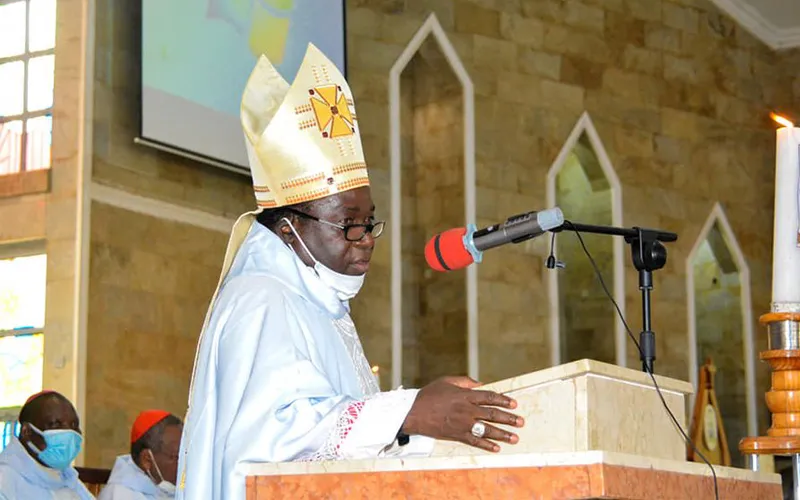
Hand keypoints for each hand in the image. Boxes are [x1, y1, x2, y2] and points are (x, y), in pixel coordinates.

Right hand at [401, 376, 523, 451]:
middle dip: (509, 419)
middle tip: (520, 422)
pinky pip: (474, 441)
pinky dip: (486, 445)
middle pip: (492, 414)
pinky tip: (496, 448)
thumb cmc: (429, 395)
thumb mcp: (447, 381)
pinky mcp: (456, 435)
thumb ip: (465, 382)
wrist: (413, 413)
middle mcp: (466, 410)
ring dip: (502, 434)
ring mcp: (462, 424)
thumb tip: (480, 384)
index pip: (489, 397)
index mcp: (464, 395)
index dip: (503, 400)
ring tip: (514, 438)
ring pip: (487, 430)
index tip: (514, 404)